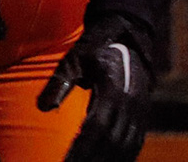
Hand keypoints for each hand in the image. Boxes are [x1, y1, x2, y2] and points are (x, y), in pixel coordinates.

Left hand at [38, 10, 153, 161]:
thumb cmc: (94, 49)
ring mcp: (140, 111)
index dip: (83, 147)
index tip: (67, 160)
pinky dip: (124, 157)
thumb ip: (59, 83)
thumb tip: (43, 108)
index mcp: (113, 89)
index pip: (97, 126)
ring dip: (108, 160)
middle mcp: (131, 103)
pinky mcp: (143, 115)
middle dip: (92, 159)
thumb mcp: (73, 60)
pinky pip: (135, 143)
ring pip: (126, 146)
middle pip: (112, 141)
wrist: (126, 38)